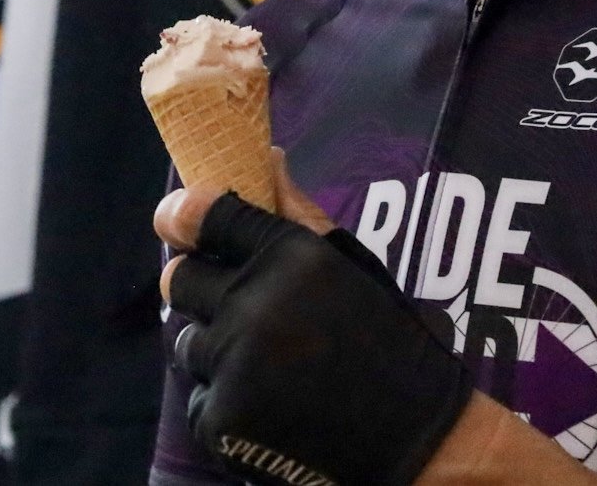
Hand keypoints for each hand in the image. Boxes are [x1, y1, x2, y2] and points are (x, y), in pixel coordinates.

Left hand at [155, 153, 472, 485]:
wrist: (419, 440)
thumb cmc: (389, 343)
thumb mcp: (353, 267)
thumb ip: (300, 214)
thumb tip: (267, 155)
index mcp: (292, 257)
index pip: (204, 215)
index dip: (185, 216)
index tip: (180, 220)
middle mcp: (256, 305)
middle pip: (177, 279)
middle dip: (200, 289)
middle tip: (239, 308)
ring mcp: (234, 366)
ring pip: (188, 342)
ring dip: (217, 351)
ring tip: (272, 364)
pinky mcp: (221, 419)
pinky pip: (200, 397)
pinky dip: (228, 402)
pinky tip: (274, 405)